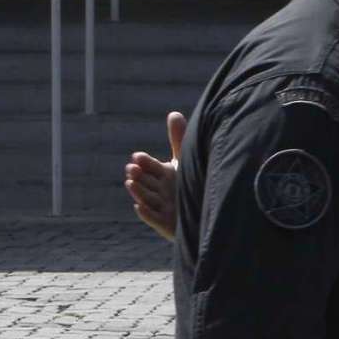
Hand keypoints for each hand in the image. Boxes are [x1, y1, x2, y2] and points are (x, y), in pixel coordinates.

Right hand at [124, 111, 186, 240]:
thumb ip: (178, 140)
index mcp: (164, 175)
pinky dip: (147, 215)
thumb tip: (173, 113)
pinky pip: (155, 220)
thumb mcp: (187, 161)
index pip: (151, 166)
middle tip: (131, 169)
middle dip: (138, 176)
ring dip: (138, 192)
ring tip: (130, 184)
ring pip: (148, 199)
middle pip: (146, 182)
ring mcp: (163, 209)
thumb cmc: (194, 184)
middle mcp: (160, 191)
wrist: (208, 211)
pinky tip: (139, 208)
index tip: (138, 157)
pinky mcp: (167, 225)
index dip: (145, 162)